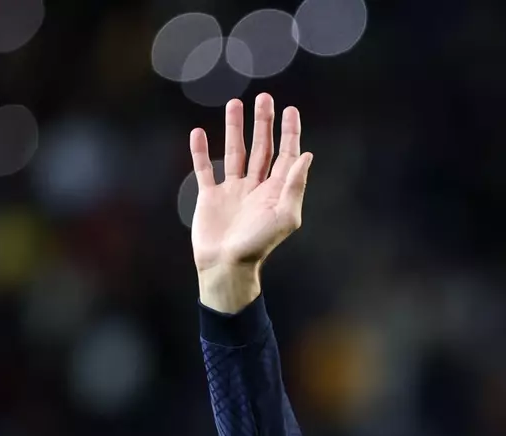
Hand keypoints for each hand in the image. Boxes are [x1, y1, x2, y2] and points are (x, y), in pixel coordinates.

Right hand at [189, 95, 312, 279]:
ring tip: (234, 103)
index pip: (285, 156)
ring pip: (235, 153)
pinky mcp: (210, 197)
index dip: (289, 133)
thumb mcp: (284, 215)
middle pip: (262, 148)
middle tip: (265, 98)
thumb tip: (307, 155)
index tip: (290, 110)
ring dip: (235, 128)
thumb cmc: (259, 245)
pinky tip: (199, 132)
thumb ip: (294, 184)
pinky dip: (200, 151)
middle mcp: (256, 188)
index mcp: (276, 192)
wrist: (227, 266)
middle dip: (264, 123)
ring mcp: (233, 191)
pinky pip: (205, 169)